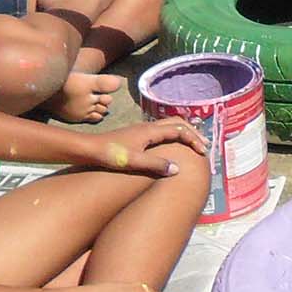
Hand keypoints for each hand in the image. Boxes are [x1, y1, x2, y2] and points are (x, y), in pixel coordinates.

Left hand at [78, 117, 206, 175]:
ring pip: (169, 126)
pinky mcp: (136, 136)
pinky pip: (161, 131)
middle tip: (203, 146)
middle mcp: (148, 127)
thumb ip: (155, 164)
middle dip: (193, 133)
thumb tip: (178, 169)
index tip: (202, 153)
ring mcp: (141, 130)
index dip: (194, 140)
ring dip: (183, 133)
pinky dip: (173, 136)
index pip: (180, 131)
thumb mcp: (133, 161)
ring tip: (191, 145)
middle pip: (177, 123)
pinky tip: (170, 148)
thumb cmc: (109, 154)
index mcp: (150, 131)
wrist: (87, 149)